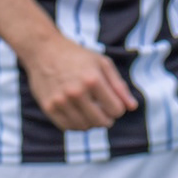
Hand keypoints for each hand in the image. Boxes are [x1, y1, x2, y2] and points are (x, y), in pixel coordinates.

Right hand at [21, 29, 136, 130]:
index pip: (116, 109)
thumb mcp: (103, 64)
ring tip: (92, 115)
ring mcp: (60, 101)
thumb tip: (132, 107)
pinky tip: (79, 116)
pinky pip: (66, 126)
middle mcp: (76, 92)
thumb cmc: (77, 56)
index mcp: (93, 80)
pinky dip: (76, 125)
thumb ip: (119, 86)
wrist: (44, 51)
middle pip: (101, 121)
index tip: (114, 104)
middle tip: (106, 114)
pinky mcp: (48, 106)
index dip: (119, 109)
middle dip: (108, 119)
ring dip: (92, 124)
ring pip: (84, 126)